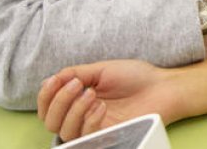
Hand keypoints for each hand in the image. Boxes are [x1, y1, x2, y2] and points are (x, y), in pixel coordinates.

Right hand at [36, 60, 180, 141]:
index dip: (45, 95)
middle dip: (57, 102)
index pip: (48, 106)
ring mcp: (94, 128)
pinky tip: (100, 106)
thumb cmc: (135, 77)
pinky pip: (86, 136)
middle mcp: (81, 116)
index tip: (55, 80)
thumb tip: (52, 79)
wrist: (162, 86)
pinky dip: (88, 120)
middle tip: (77, 85)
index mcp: (77, 99)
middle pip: (50, 121)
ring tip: (91, 93)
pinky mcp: (107, 137)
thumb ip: (75, 74)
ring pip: (64, 131)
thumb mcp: (100, 70)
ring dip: (73, 110)